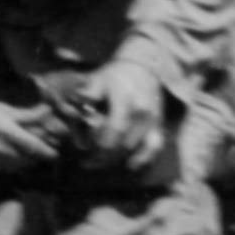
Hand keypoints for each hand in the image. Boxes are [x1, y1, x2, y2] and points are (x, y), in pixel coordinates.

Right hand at [0, 91, 62, 192]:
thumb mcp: (0, 108)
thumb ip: (25, 115)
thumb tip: (48, 111)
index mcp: (5, 129)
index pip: (34, 145)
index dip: (47, 151)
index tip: (55, 153)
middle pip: (26, 159)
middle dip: (36, 157)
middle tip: (44, 152)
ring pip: (14, 166)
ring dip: (23, 162)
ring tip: (24, 154)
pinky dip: (5, 165)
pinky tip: (2, 157)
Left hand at [75, 53, 188, 193]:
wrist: (142, 69)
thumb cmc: (114, 77)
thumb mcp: (97, 81)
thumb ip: (86, 99)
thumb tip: (75, 115)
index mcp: (126, 98)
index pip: (116, 128)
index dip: (100, 144)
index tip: (85, 151)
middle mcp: (143, 110)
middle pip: (123, 142)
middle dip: (104, 155)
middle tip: (88, 162)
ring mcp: (153, 120)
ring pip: (135, 148)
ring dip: (117, 159)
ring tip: (100, 162)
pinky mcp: (159, 126)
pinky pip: (154, 148)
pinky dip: (143, 159)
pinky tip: (129, 165)